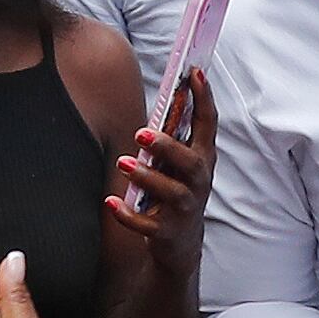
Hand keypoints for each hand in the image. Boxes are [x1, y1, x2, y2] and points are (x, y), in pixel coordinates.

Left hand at [106, 75, 216, 256]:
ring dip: (146, 176)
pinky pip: (147, 224)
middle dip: (167, 146)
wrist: (179, 244)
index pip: (208, 124)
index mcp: (201, 159)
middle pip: (191, 162)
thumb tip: (158, 99)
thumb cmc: (175, 191)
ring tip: (123, 163)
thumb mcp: (178, 164)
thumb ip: (170, 138)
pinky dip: (128, 214)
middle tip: (140, 132)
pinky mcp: (167, 232)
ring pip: (171, 192)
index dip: (204, 98)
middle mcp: (198, 182)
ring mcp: (185, 209)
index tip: (194, 73)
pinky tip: (110, 202)